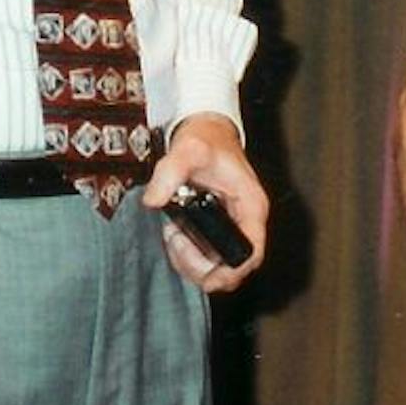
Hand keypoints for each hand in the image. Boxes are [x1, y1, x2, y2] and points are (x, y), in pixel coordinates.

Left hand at [143, 112, 266, 292]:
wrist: (205, 130)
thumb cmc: (207, 138)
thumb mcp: (189, 149)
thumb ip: (171, 172)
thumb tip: (154, 199)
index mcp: (251, 206)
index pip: (251, 254)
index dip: (231, 272)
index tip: (205, 274)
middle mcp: (246, 220)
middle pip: (232, 268)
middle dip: (200, 266)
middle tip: (177, 241)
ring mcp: (232, 226)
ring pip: (217, 267)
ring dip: (190, 261)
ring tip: (174, 235)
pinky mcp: (217, 229)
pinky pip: (206, 257)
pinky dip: (186, 254)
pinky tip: (175, 234)